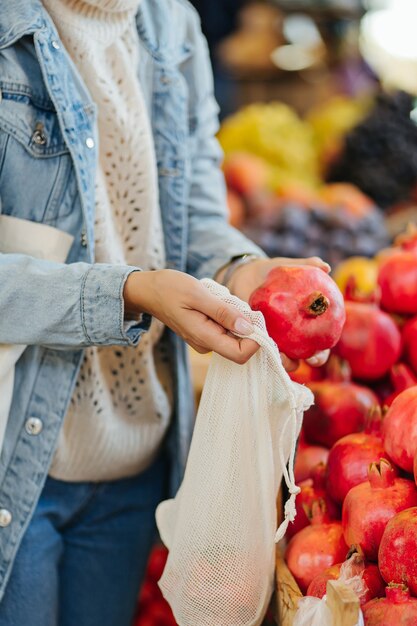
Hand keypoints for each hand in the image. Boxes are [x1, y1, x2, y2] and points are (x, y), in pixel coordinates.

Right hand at [123, 269, 258, 363]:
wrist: (149, 290)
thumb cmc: (170, 289)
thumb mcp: (199, 295)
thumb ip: (224, 312)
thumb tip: (248, 328)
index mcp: (204, 338)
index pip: (240, 354)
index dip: (255, 340)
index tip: (254, 317)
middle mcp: (206, 344)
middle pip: (239, 344)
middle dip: (243, 322)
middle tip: (229, 300)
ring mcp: (204, 340)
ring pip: (233, 333)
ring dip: (233, 315)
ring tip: (216, 298)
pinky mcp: (204, 332)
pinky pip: (224, 327)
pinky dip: (226, 314)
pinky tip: (213, 301)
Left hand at [224, 256, 330, 371]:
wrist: (247, 274)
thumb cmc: (274, 273)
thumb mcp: (290, 268)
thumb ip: (307, 266)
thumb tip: (325, 267)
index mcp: (307, 324)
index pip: (319, 344)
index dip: (321, 353)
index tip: (316, 356)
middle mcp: (293, 336)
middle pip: (302, 357)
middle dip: (303, 362)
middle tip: (301, 359)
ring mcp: (274, 338)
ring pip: (281, 358)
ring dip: (282, 361)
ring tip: (277, 355)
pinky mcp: (256, 336)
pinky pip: (259, 348)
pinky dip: (260, 350)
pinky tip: (259, 345)